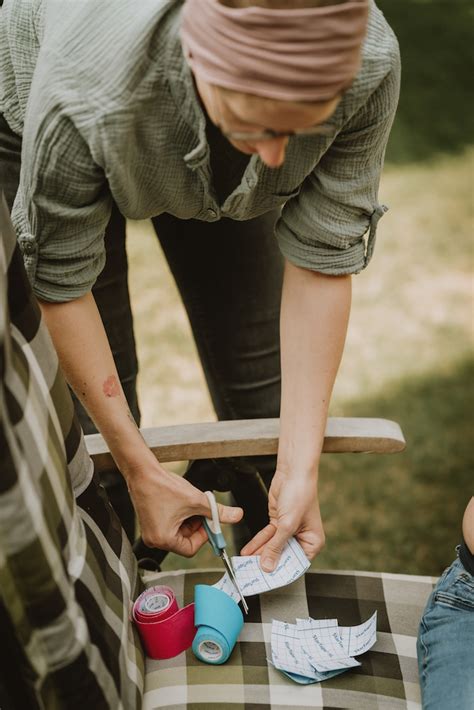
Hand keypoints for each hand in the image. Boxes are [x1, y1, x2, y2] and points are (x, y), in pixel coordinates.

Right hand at [126, 458, 242, 556]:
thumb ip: (218, 511)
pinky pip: (171, 525)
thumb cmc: (162, 486)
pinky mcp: (151, 523)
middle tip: (202, 510)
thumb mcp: (196, 501)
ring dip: (189, 518)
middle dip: (197, 525)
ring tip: (190, 502)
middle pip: (185, 540)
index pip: (191, 549)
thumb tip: (236, 516)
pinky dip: (181, 515)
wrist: (143, 472)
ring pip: (180, 531)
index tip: (209, 523)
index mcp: (163, 540)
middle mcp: (155, 540)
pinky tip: (181, 502)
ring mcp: (152, 532)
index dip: (204, 536)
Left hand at [241, 469, 324, 571]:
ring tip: (245, 564)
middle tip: (251, 574)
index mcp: (313, 543)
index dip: (280, 573)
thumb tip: (268, 566)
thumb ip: (276, 546)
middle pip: (282, 557)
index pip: (295, 564)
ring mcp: (289, 531)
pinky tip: (247, 551)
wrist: (293, 472)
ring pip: (272, 547)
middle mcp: (302, 539)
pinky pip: (266, 537)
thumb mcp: (287, 524)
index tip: (265, 581)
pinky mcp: (278, 523)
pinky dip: (257, 543)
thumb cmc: (300, 494)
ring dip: (258, 555)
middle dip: (266, 563)